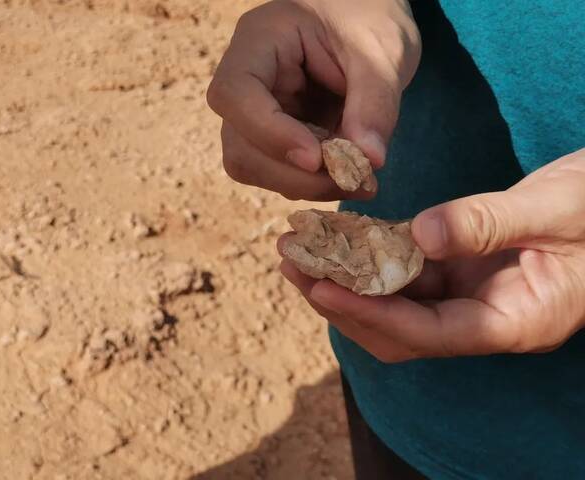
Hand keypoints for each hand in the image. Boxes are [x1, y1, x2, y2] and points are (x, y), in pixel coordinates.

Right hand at [207, 0, 419, 200]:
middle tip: (352, 180)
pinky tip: (350, 175)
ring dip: (304, 184)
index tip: (316, 158)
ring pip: (253, 165)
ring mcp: (255, 112)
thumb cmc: (368, 16)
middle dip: (293, 174)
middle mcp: (246, 80)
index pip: (235, 94)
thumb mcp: (382, 50)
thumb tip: (368, 160)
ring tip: (359, 180)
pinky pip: (278, 171)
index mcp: (260, 40)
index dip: (269, 133)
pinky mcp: (273, 135)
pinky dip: (313, 183)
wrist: (368, 19)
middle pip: (240, 145)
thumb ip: (375, 103)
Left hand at [279, 149, 584, 361]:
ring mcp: (470, 293)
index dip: (373, 314)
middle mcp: (484, 316)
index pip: (429, 333)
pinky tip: (338, 234)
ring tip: (299, 250)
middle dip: (343, 301)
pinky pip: (406, 268)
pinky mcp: (459, 267)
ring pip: (395, 299)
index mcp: (517, 321)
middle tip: (293, 266)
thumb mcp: (557, 209)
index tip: (323, 288)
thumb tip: (418, 236)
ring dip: (346, 277)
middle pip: (398, 327)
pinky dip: (371, 253)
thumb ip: (489, 223)